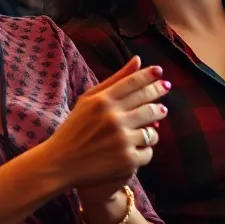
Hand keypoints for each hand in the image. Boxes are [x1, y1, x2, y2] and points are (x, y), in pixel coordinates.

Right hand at [44, 56, 167, 190]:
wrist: (60, 163)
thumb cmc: (75, 128)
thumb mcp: (88, 99)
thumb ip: (115, 80)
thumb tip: (138, 59)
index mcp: (102, 101)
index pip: (134, 83)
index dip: (150, 76)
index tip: (160, 72)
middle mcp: (113, 118)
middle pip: (148, 104)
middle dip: (159, 97)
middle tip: (164, 95)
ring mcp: (121, 140)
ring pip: (152, 130)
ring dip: (153, 127)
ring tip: (149, 125)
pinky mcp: (127, 160)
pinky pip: (148, 152)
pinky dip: (144, 149)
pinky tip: (137, 147)